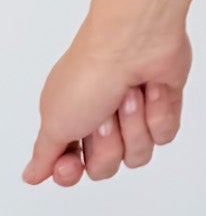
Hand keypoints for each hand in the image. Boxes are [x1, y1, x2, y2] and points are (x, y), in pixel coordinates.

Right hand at [20, 20, 190, 186]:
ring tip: (130, 94)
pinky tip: (153, 89)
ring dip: (133, 124)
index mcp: (71, 121)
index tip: (71, 162)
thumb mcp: (53, 122)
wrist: (135, 41)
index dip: (71, 172)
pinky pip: (164, 135)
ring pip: (137, 154)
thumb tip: (32, 174)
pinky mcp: (164, 104)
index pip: (71, 170)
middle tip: (104, 113)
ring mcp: (134, 113)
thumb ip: (44, 155)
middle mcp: (102, 119)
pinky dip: (158, 112)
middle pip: (105, 167)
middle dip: (107, 144)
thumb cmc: (90, 74)